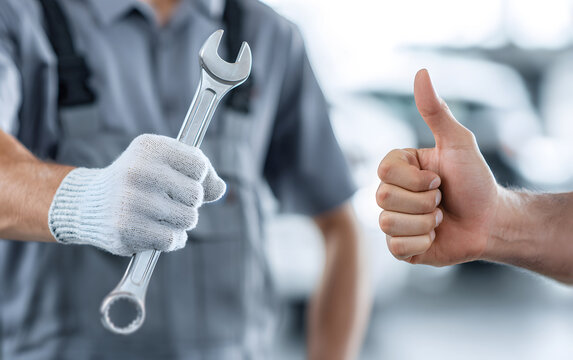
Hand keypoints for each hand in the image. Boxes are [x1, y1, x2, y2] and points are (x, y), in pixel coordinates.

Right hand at [48, 134, 225, 255]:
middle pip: (197, 195)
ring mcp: (132, 201)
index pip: (199, 166)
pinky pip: (172, 240)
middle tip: (167, 200)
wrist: (88, 204)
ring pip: (188, 219)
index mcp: (149, 148)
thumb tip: (221, 189)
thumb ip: (197, 172)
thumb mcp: (163, 163)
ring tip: (158, 215)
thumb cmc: (136, 180)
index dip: (198, 178)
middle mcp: (139, 171)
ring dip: (180, 223)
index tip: (182, 180)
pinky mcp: (127, 230)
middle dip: (189, 202)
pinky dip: (170, 239)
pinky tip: (154, 231)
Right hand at [376, 69, 498, 265]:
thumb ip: (435, 111)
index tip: (438, 178)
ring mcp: (393, 220)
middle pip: (383, 197)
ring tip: (440, 218)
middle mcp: (390, 193)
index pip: (383, 171)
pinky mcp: (399, 247)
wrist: (491, 221)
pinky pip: (395, 247)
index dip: (414, 178)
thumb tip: (421, 72)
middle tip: (441, 199)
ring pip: (389, 223)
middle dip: (424, 201)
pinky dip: (422, 243)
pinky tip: (434, 236)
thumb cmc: (475, 180)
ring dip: (425, 222)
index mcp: (398, 168)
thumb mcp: (458, 142)